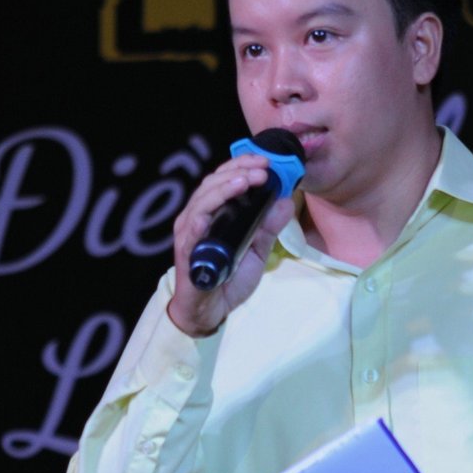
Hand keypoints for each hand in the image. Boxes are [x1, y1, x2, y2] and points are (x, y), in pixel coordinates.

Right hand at [166, 154, 294, 336]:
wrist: (211, 310)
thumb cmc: (229, 278)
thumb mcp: (257, 250)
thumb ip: (269, 226)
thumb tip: (286, 201)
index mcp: (214, 212)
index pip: (224, 179)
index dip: (243, 165)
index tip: (266, 161)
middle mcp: (198, 216)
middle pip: (213, 183)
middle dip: (238, 171)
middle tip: (263, 168)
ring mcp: (190, 233)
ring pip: (202, 200)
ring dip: (224, 188)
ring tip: (246, 180)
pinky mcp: (186, 252)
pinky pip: (190, 232)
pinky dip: (200, 219)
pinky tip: (213, 210)